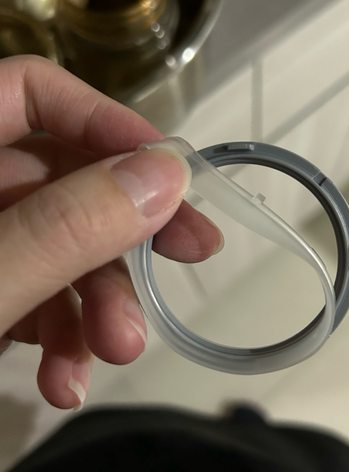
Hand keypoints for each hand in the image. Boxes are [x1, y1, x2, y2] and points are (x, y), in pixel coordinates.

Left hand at [0, 56, 222, 408]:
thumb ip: (64, 228)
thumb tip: (167, 177)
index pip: (30, 90)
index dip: (104, 122)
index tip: (170, 174)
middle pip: (63, 177)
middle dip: (125, 230)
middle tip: (195, 255)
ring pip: (58, 246)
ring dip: (98, 301)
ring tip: (119, 350)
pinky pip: (35, 294)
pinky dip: (60, 336)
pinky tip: (67, 381)